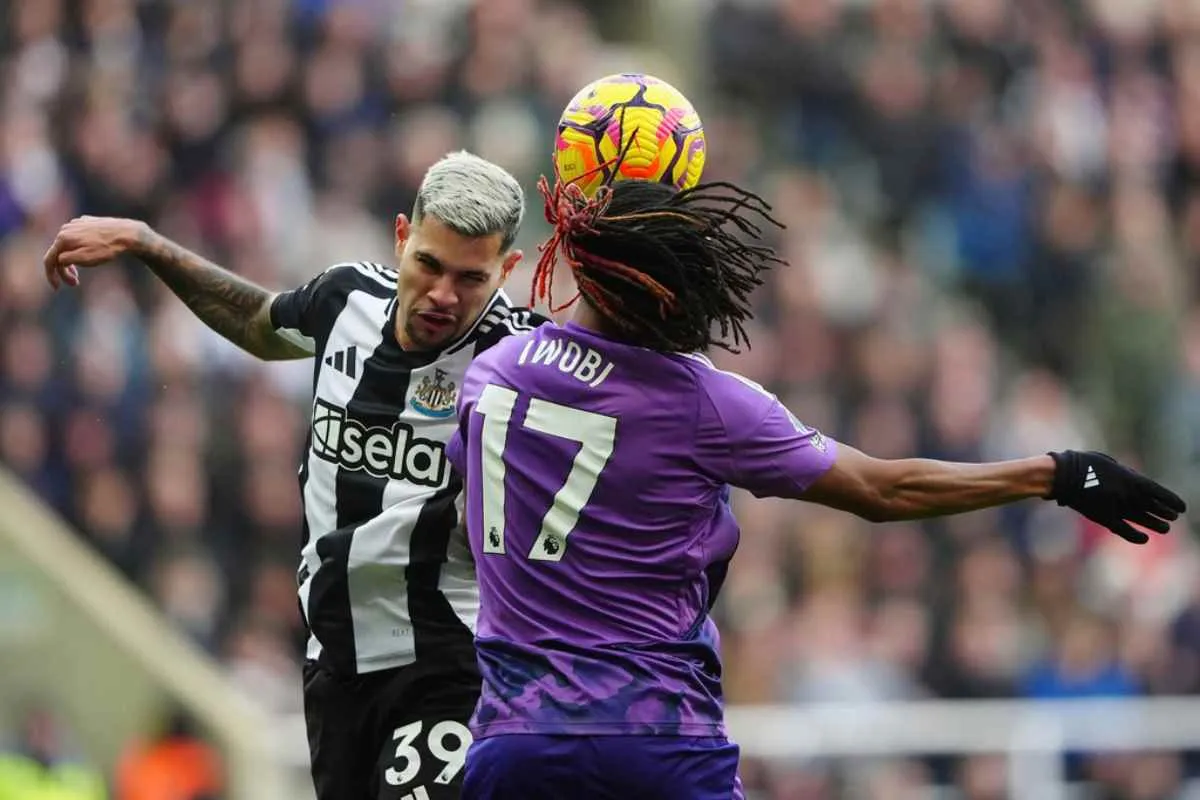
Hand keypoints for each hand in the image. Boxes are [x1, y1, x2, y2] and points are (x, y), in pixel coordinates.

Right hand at [42, 216, 144, 289]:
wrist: (126, 234)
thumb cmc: (106, 249)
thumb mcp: (84, 259)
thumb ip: (66, 260)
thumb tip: (58, 260)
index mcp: (63, 238)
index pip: (49, 260)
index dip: (51, 276)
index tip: (57, 288)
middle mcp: (66, 228)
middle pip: (58, 253)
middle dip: (64, 270)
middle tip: (75, 282)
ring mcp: (76, 224)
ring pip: (67, 245)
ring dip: (71, 260)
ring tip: (81, 270)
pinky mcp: (86, 222)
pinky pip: (76, 238)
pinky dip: (78, 249)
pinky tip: (89, 254)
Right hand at [1047, 450, 1185, 543]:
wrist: (1062, 476)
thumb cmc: (1082, 463)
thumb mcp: (1108, 462)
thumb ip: (1124, 473)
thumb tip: (1132, 481)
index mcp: (1130, 480)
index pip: (1159, 493)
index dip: (1172, 501)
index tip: (1182, 507)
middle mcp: (1127, 495)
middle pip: (1153, 507)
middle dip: (1165, 512)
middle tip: (1173, 516)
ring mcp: (1116, 508)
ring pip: (1142, 519)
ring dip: (1155, 524)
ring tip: (1165, 528)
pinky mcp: (1103, 518)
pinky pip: (1124, 530)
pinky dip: (1135, 536)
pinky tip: (1144, 538)